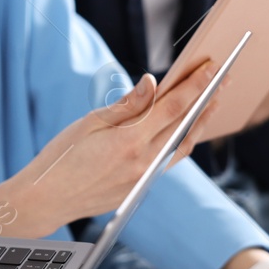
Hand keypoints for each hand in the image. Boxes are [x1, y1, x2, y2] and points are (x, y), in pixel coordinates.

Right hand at [0, 61, 217, 238]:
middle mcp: (142, 162)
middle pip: (185, 126)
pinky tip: (183, 130)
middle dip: (206, 100)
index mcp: (129, 141)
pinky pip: (167, 161)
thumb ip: (126, 105)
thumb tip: (152, 84)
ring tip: (211, 103)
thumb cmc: (60, 158)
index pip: (173, 107)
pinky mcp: (139, 189)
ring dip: (199, 124)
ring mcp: (143, 179)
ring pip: (181, 147)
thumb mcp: (89, 123)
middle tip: (223, 80)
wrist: (45, 201)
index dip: (196, 86)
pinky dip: (180, 142)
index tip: (212, 68)